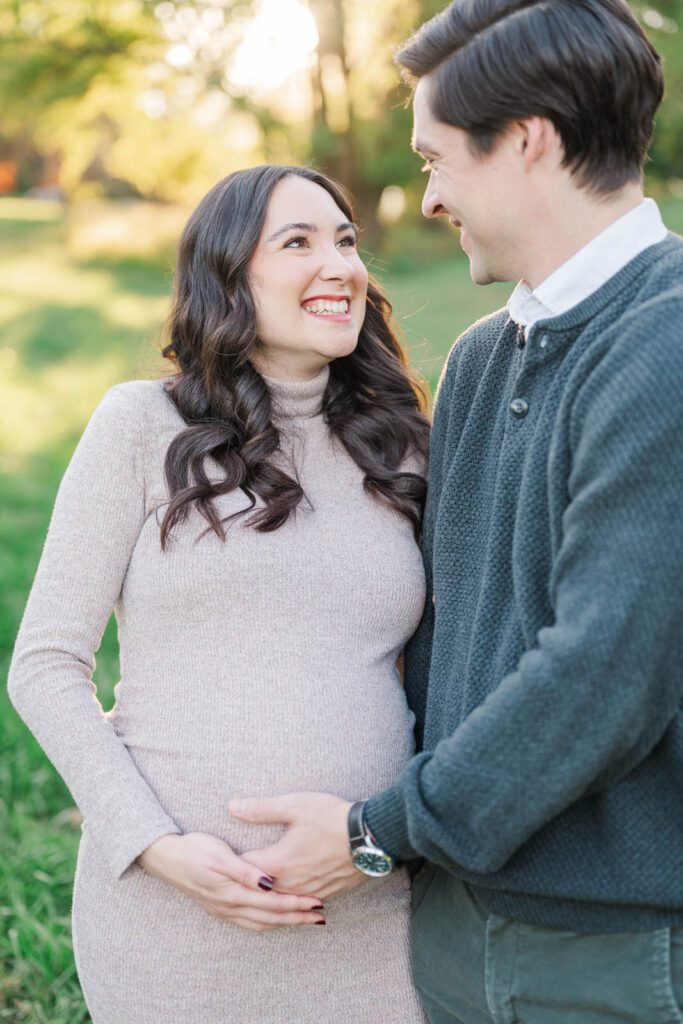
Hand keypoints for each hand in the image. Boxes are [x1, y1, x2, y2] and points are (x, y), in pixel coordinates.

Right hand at [136, 832, 325, 930]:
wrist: (166, 858)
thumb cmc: (195, 850)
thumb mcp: (220, 855)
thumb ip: (245, 870)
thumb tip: (269, 883)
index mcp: (233, 892)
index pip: (273, 903)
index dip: (296, 904)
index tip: (317, 901)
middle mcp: (230, 906)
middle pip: (271, 917)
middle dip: (297, 916)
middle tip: (320, 914)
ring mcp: (224, 910)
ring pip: (261, 923)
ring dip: (285, 922)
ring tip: (305, 919)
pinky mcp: (220, 908)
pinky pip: (249, 922)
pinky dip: (268, 923)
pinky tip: (276, 920)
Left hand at [229, 793, 363, 900]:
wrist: (370, 837)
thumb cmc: (331, 818)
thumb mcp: (294, 806)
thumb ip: (260, 809)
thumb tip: (232, 807)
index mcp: (278, 862)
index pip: (245, 870)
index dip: (231, 867)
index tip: (219, 864)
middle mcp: (290, 884)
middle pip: (259, 891)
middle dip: (245, 886)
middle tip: (228, 885)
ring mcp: (308, 892)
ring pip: (279, 901)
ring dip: (266, 898)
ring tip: (252, 897)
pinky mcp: (325, 894)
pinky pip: (299, 903)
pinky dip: (288, 902)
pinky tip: (285, 900)